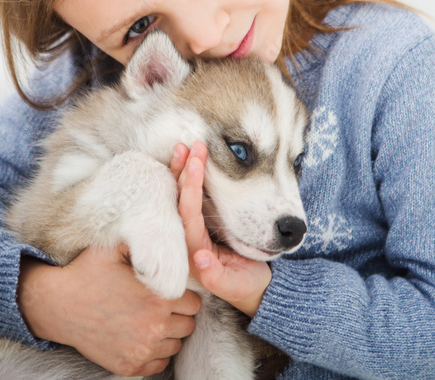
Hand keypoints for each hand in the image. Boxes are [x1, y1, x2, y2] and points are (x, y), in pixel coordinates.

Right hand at [18, 245, 200, 376]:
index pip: (194, 302)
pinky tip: (140, 337)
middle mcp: (155, 326)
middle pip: (188, 324)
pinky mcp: (130, 366)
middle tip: (157, 305)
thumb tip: (165, 227)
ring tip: (148, 320)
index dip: (182, 295)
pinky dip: (154, 353)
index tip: (166, 291)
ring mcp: (143, 349)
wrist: (57, 304)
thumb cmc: (87, 272)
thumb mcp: (115, 247)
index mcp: (158, 297)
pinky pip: (160, 364)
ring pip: (176, 345)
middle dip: (177, 315)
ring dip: (167, 334)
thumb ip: (145, 240)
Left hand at [169, 141, 272, 317]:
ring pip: (184, 197)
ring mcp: (195, 231)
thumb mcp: (235, 285)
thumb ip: (217, 276)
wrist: (254, 290)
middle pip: (180, 200)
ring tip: (185, 147)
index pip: (187, 213)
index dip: (190, 186)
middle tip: (189, 146)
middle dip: (183, 171)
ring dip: (184, 172)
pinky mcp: (203, 225)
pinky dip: (192, 179)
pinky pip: (193, 199)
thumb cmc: (246, 285)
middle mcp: (188, 239)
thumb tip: (201, 259)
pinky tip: (192, 162)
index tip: (195, 162)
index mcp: (193, 251)